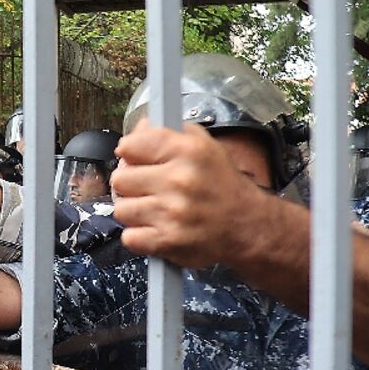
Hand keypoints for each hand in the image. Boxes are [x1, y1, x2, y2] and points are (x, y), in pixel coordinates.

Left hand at [111, 122, 268, 269]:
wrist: (248, 225)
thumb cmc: (222, 186)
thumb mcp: (205, 146)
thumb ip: (169, 133)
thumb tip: (139, 128)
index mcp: (188, 150)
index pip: (130, 145)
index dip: (130, 154)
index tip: (136, 160)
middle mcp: (180, 180)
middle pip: (120, 179)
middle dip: (131, 185)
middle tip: (148, 189)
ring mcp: (172, 213)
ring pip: (121, 210)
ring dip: (134, 212)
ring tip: (154, 210)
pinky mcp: (168, 241)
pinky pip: (129, 237)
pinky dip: (139, 236)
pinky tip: (155, 228)